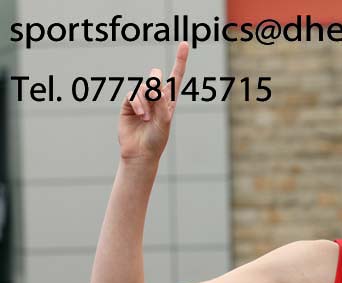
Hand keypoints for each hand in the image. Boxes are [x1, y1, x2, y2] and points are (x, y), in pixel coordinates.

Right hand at [118, 42, 188, 162]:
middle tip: (154, 93)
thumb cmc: (156, 139)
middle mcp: (156, 98)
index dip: (180, 60)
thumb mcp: (164, 121)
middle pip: (155, 76)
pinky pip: (132, 94)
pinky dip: (137, 104)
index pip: (176, 77)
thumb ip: (161, 103)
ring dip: (145, 102)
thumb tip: (154, 87)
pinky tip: (140, 115)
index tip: (184, 44)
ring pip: (143, 87)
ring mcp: (142, 100)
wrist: (140, 152)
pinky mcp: (129, 104)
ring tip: (146, 118)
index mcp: (169, 101)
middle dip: (153, 81)